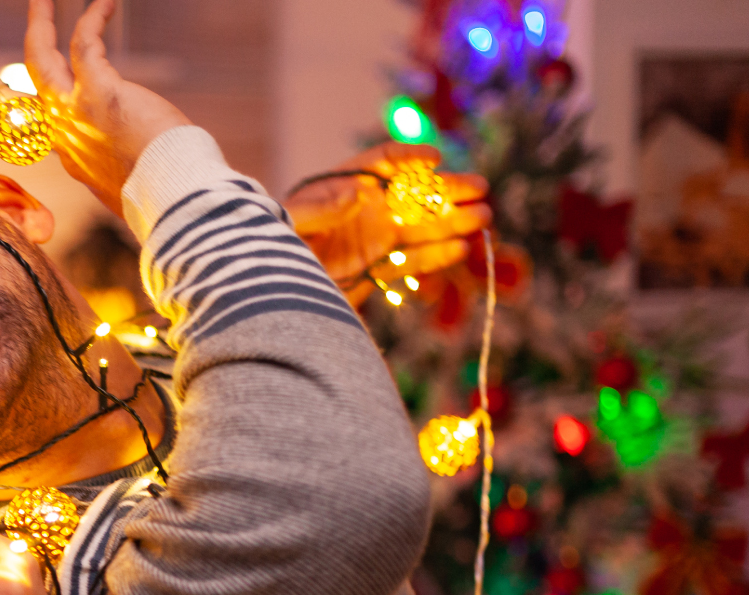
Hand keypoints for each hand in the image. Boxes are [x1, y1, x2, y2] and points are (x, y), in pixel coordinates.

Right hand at [0, 0, 191, 216]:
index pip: (24, 133)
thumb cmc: (162, 194)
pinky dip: (94, 17)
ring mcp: (75, 112)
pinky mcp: (98, 91)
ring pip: (37, 61)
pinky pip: (85, 43)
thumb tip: (134, 187)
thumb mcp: (128, 187)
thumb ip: (118, 174)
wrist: (172, 197)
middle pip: (3, 104)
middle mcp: (62, 135)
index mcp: (68, 156)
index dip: (3, 115)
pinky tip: (107, 1)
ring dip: (38, 24)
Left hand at [284, 143, 490, 305]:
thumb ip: (322, 206)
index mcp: (343, 184)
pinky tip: (460, 248)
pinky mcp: (375, 267)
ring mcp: (372, 238)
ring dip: (452, 222)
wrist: (265, 283)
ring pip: (420, 226)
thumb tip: (360, 193)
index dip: (409, 157)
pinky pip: (411, 260)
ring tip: (483, 217)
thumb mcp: (291, 220)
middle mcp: (364, 208)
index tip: (434, 160)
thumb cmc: (269, 242)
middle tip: (479, 188)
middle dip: (446, 190)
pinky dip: (435, 256)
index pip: (382, 161)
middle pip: (412, 193)